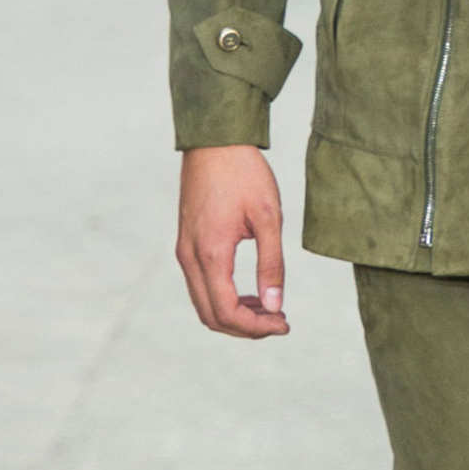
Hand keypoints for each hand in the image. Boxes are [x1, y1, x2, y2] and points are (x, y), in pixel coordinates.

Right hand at [176, 144, 289, 338]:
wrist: (214, 141)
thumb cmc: (244, 173)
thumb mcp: (268, 217)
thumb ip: (272, 264)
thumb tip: (274, 305)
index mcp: (211, 253)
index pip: (227, 312)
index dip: (257, 328)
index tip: (284, 323)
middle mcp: (190, 257)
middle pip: (211, 317)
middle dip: (246, 328)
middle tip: (279, 322)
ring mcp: (184, 251)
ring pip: (203, 304)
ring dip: (234, 315)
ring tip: (269, 309)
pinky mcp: (186, 244)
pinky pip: (200, 286)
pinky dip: (223, 299)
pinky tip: (250, 293)